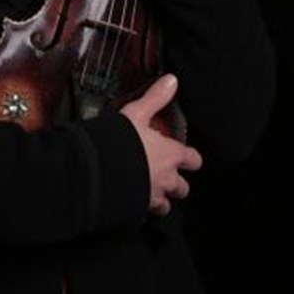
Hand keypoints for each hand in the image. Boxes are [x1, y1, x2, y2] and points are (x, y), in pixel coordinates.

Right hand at [120, 73, 201, 216]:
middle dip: (178, 184)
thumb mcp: (137, 112)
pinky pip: (145, 213)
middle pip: (182, 188)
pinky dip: (142, 207)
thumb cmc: (121, 141)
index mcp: (171, 155)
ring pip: (166, 206)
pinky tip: (133, 200)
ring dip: (162, 199)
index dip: (191, 158)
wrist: (100, 171)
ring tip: (152, 192)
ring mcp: (152, 197)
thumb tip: (172, 80)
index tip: (187, 156)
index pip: (193, 160)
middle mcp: (167, 179)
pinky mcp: (137, 210)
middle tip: (168, 176)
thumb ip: (155, 97)